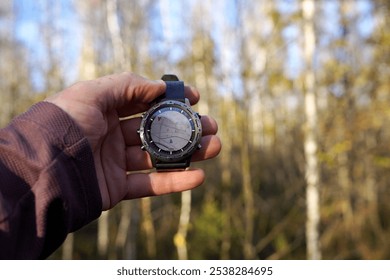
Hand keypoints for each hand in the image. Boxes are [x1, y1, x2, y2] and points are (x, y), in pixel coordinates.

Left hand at [46, 72, 220, 209]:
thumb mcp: (92, 92)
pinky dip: (175, 182)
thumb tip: (160, 87)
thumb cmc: (65, 123)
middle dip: (187, 127)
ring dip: (189, 153)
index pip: (145, 102)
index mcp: (106, 110)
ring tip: (215, 146)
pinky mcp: (117, 188)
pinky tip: (198, 176)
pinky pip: (150, 185)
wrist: (43, 169)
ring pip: (159, 157)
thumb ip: (128, 85)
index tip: (194, 98)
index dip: (170, 99)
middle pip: (158, 130)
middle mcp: (112, 135)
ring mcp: (116, 162)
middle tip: (211, 126)